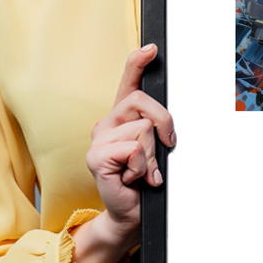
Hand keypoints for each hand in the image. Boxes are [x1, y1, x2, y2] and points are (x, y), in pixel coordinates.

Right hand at [71, 44, 175, 262]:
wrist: (131, 213)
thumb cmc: (145, 180)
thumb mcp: (156, 148)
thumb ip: (157, 129)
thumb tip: (167, 121)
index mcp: (122, 117)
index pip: (128, 82)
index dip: (138, 62)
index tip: (152, 48)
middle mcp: (107, 123)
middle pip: (143, 102)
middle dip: (164, 124)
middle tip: (165, 148)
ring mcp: (98, 139)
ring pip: (143, 129)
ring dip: (152, 155)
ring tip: (143, 171)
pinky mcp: (96, 157)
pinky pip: (134, 149)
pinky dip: (142, 167)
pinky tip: (133, 178)